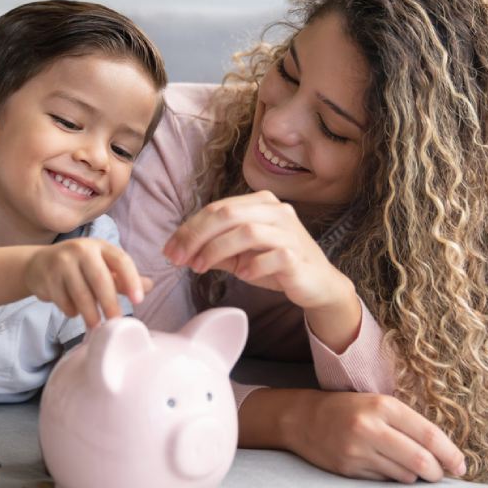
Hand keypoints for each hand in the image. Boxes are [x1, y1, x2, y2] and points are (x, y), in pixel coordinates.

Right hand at [24, 239, 152, 328]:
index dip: (132, 280)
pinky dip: (71, 311)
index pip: (121, 261)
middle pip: (100, 279)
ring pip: (81, 293)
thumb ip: (123, 278)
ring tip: (96, 326)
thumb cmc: (78, 267)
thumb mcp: (101, 266)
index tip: (138, 300)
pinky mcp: (47, 277)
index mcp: (100, 246)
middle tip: (115, 322)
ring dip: (90, 314)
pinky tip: (73, 311)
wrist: (38, 264)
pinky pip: (63, 301)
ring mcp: (62, 262)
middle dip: (110, 303)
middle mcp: (81, 249)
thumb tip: (149, 286)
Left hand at [162, 191, 346, 310]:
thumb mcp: (240, 255)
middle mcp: (276, 211)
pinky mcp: (298, 255)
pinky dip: (252, 266)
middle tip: (179, 258)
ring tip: (201, 268)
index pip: (217, 208)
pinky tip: (243, 275)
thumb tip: (181, 251)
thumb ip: (215, 249)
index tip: (169, 250)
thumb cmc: (277, 265)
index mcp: (260, 203)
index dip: (189, 228)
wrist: (317, 284)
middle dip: (196, 236)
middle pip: (227, 213)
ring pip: (246, 231)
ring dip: (217, 250)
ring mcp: (289, 231)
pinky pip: (271, 256)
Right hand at [289, 390, 465, 482]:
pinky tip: (388, 467)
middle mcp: (370, 428)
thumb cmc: (348, 408)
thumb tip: (443, 452)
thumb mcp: (378, 403)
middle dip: (437, 472)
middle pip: (420, 461)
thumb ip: (408, 423)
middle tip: (441, 474)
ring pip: (404, 476)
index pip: (429, 435)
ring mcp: (358, 451)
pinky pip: (384, 481)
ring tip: (412, 468)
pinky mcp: (348, 468)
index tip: (461, 465)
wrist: (303, 418)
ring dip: (415, 477)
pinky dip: (393, 478)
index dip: (451, 454)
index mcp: (383, 406)